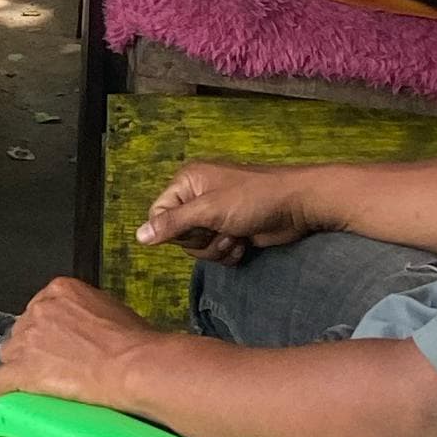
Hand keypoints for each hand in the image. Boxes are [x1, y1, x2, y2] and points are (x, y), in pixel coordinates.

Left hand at [0, 275, 170, 411]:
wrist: (131, 366)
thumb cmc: (133, 343)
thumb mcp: (111, 310)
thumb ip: (87, 313)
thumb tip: (86, 328)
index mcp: (59, 290)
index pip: (39, 310)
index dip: (47, 331)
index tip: (56, 344)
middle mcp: (38, 310)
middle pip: (22, 331)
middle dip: (34, 349)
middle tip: (54, 367)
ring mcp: (27, 340)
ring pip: (10, 355)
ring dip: (21, 369)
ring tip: (41, 386)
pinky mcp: (21, 370)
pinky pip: (0, 382)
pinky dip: (6, 392)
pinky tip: (15, 401)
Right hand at [136, 162, 320, 259]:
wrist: (297, 207)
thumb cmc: (255, 198)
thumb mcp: (209, 210)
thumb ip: (173, 224)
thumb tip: (140, 236)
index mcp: (188, 182)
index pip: (159, 213)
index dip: (173, 229)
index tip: (195, 228)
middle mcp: (198, 197)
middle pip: (179, 235)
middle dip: (201, 241)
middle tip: (221, 229)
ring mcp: (216, 215)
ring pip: (198, 248)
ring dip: (217, 249)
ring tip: (236, 236)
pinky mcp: (231, 231)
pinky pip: (216, 253)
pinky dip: (229, 253)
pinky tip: (244, 243)